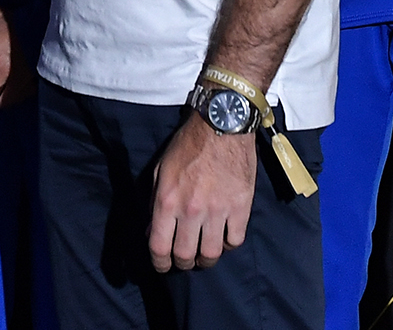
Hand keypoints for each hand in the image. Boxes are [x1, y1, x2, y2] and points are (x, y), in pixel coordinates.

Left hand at [148, 114, 255, 271]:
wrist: (222, 127)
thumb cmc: (187, 146)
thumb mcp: (160, 170)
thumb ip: (154, 202)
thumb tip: (152, 230)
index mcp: (167, 200)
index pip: (159, 245)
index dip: (159, 263)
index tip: (162, 266)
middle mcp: (191, 210)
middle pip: (186, 255)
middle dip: (183, 264)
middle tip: (184, 261)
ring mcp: (218, 210)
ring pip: (212, 253)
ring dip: (206, 259)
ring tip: (204, 255)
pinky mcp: (241, 208)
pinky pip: (235, 240)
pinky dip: (229, 244)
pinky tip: (224, 237)